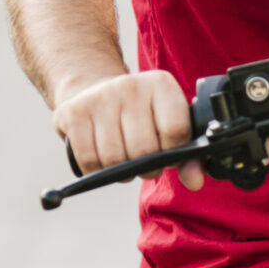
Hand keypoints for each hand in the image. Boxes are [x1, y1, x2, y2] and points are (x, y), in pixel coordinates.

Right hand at [53, 68, 202, 189]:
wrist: (93, 90)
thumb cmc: (140, 116)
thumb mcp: (168, 125)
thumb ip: (188, 157)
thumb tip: (195, 182)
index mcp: (161, 85)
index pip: (175, 130)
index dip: (173, 153)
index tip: (167, 153)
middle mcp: (130, 86)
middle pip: (143, 151)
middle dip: (146, 168)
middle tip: (144, 162)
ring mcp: (99, 97)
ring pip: (114, 159)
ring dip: (120, 171)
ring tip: (123, 159)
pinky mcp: (73, 112)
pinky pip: (89, 160)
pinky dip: (96, 170)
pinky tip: (102, 158)